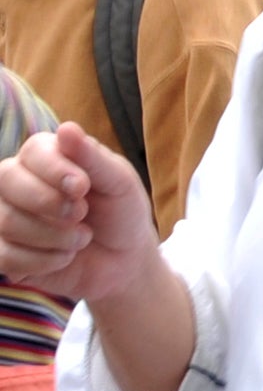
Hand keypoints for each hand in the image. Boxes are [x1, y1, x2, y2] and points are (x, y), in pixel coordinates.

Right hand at [0, 123, 161, 299]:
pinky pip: (4, 256)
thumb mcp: (120, 184)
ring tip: (82, 237)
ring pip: (6, 221)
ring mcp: (3, 215)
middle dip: (51, 203)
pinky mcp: (1, 251)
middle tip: (82, 214)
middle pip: (6, 180)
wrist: (123, 260)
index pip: (32, 152)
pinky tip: (65, 256)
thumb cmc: (120, 212)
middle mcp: (15, 181)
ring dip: (56, 237)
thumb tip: (66, 129)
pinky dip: (44, 261)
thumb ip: (94, 159)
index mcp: (44, 156)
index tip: (82, 187)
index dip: (55, 170)